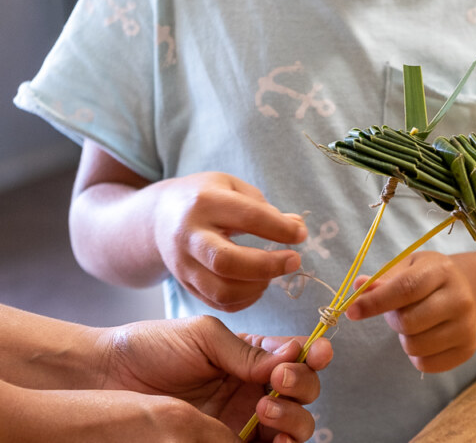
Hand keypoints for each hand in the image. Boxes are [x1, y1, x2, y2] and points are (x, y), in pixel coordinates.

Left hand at [98, 315, 332, 441]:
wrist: (107, 378)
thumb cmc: (152, 347)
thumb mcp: (203, 335)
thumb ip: (246, 350)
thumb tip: (291, 358)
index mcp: (252, 355)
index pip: (297, 357)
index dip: (314, 354)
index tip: (317, 353)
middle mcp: (254, 387)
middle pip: (304, 391)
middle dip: (302, 385)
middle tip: (278, 381)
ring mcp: (244, 419)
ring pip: (296, 423)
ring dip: (294, 416)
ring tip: (266, 407)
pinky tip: (272, 435)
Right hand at [152, 172, 307, 310]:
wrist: (158, 218)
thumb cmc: (205, 198)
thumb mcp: (232, 187)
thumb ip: (264, 207)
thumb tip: (296, 228)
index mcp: (205, 202)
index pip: (248, 218)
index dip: (280, 229)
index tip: (300, 234)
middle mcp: (189, 236)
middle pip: (228, 262)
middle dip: (269, 265)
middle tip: (295, 260)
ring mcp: (183, 264)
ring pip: (222, 290)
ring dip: (257, 287)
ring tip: (272, 274)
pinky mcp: (185, 285)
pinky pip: (219, 303)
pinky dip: (246, 300)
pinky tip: (258, 285)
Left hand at [345, 251, 475, 372]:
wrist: (467, 291)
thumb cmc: (428, 277)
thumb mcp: (407, 267)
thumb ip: (383, 278)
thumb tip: (358, 286)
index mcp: (442, 271)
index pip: (405, 288)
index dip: (375, 302)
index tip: (351, 312)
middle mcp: (460, 298)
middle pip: (408, 322)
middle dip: (392, 320)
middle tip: (396, 312)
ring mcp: (467, 326)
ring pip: (415, 346)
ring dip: (404, 338)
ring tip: (414, 324)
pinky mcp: (468, 349)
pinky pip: (426, 364)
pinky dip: (416, 356)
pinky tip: (425, 337)